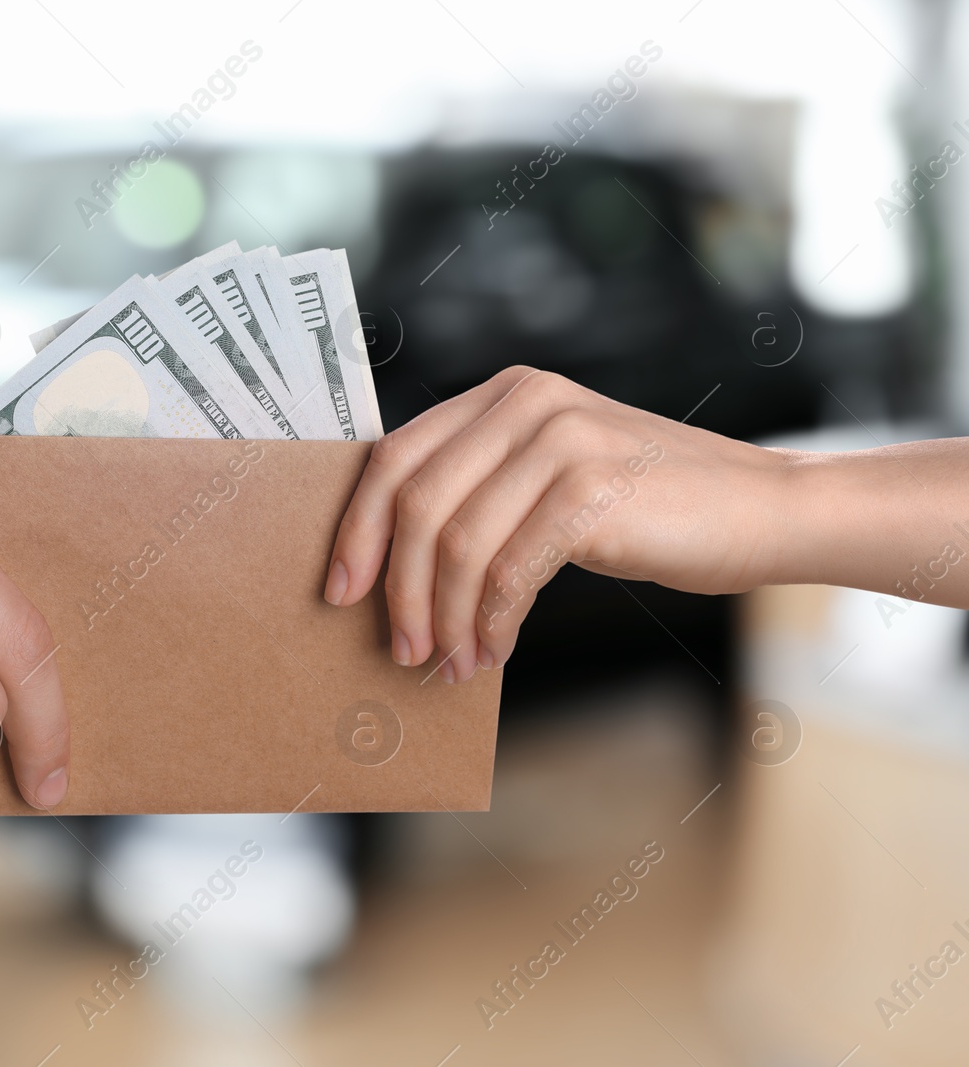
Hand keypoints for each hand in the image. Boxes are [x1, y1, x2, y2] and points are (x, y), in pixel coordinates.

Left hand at [323, 366, 795, 680]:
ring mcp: (559, 441)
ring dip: (443, 618)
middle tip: (399, 647)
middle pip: (415, 503)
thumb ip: (484, 490)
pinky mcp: (590, 490)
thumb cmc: (651, 507)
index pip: (395, 458)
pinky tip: (492, 653)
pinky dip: (490, 623)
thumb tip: (396, 566)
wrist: (765, 509)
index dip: (357, 529)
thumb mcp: (552, 475)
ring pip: (455, 544)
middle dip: (395, 587)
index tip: (340, 590)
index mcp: (502, 394)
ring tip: (447, 663)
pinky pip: (507, 571)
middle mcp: (525, 403)